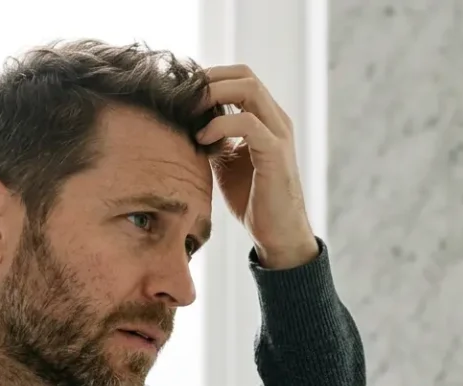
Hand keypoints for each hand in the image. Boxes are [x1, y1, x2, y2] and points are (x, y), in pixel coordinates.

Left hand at [196, 65, 318, 269]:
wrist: (276, 233)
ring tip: (190, 111)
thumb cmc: (252, 198)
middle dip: (209, 79)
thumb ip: (213, 137)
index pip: (241, 77)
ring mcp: (278, 134)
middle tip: (183, 96)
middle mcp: (276, 120)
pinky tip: (202, 138)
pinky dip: (220, 124)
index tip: (184, 92)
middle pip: (244, 75)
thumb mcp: (226, 161)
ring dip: (213, 94)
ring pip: (249, 89)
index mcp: (266, 119)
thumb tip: (184, 122)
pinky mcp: (275, 153)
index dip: (211, 77)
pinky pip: (247, 123)